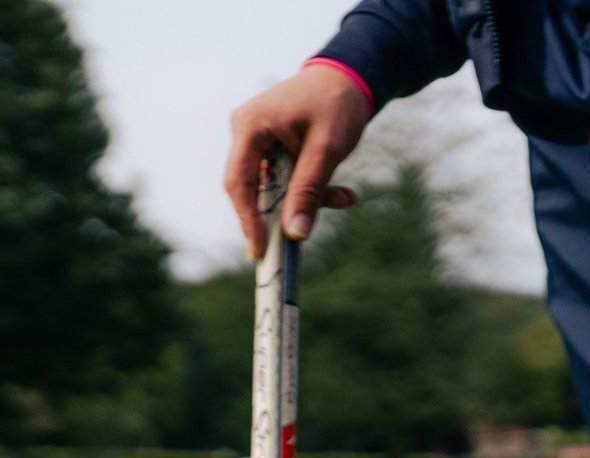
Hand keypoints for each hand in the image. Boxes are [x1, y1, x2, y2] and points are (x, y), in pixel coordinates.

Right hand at [225, 63, 373, 258]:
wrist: (350, 76)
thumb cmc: (337, 104)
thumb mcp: (326, 150)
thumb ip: (309, 191)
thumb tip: (295, 233)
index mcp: (250, 126)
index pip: (239, 182)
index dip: (248, 219)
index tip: (260, 250)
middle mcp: (246, 130)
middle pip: (253, 187)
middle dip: (283, 212)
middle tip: (302, 238)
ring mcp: (258, 137)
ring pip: (274, 185)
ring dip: (306, 198)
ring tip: (344, 198)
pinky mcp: (272, 144)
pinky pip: (285, 176)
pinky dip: (310, 187)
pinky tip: (341, 192)